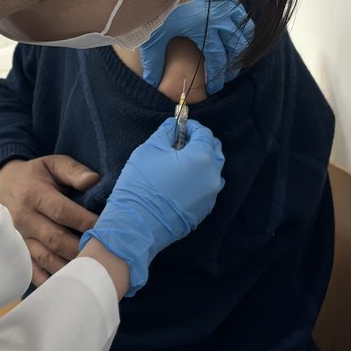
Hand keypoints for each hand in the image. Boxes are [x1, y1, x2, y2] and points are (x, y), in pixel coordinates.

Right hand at [0, 155, 99, 285]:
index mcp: (34, 194)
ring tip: (91, 272)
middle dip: (80, 248)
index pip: (62, 211)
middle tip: (104, 255)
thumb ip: (73, 170)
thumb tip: (93, 180)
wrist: (1, 184)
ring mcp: (19, 238)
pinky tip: (67, 284)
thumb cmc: (34, 175)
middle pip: (55, 239)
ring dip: (68, 266)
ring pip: (45, 258)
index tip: (106, 229)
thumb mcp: (52, 164)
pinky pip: (31, 270)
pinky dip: (48, 280)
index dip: (84, 222)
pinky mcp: (17, 251)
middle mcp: (24, 218)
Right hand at [81, 117, 224, 294]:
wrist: (137, 225)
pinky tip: (179, 182)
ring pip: (212, 171)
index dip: (191, 127)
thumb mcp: (149, 149)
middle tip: (179, 143)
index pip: (205, 133)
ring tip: (179, 164)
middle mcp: (212, 177)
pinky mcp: (204, 211)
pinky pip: (206, 189)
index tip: (179, 127)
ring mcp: (210, 196)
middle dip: (199, 143)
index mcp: (202, 158)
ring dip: (200, 163)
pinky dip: (197, 181)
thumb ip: (165, 132)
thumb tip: (173, 125)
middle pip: (213, 151)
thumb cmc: (141, 184)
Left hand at [140, 0, 251, 93]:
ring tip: (235, 59)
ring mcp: (226, 5)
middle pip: (236, 48)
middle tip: (227, 77)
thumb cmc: (161, 7)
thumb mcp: (155, 35)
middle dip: (233, 65)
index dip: (217, 75)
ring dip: (242, 47)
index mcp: (204, 29)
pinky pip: (243, 15)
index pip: (218, 58)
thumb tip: (150, 85)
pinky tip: (234, 36)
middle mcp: (220, 18)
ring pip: (245, 32)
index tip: (214, 87)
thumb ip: (154, 61)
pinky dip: (242, 28)